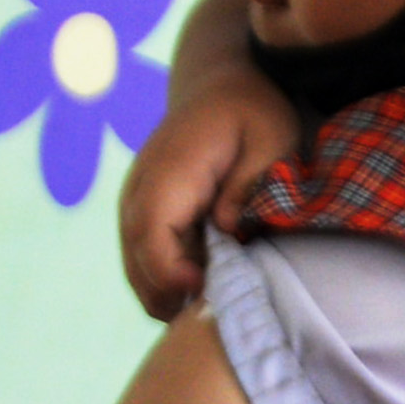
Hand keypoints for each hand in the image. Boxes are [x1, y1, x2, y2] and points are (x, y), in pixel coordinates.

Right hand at [116, 7, 301, 319]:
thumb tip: (227, 229)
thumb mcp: (271, 139)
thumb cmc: (252, 111)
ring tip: (201, 312)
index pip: (151, 232)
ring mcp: (135, 199)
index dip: (169, 271)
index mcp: (170, 170)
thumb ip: (249, 184)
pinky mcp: (142, 209)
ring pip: (133, 261)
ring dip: (161, 292)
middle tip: (206, 319)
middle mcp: (140, 187)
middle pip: (136, 256)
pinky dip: (161, 279)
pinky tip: (195, 290)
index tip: (204, 291)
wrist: (218, 84)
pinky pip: (141, 253)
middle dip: (164, 294)